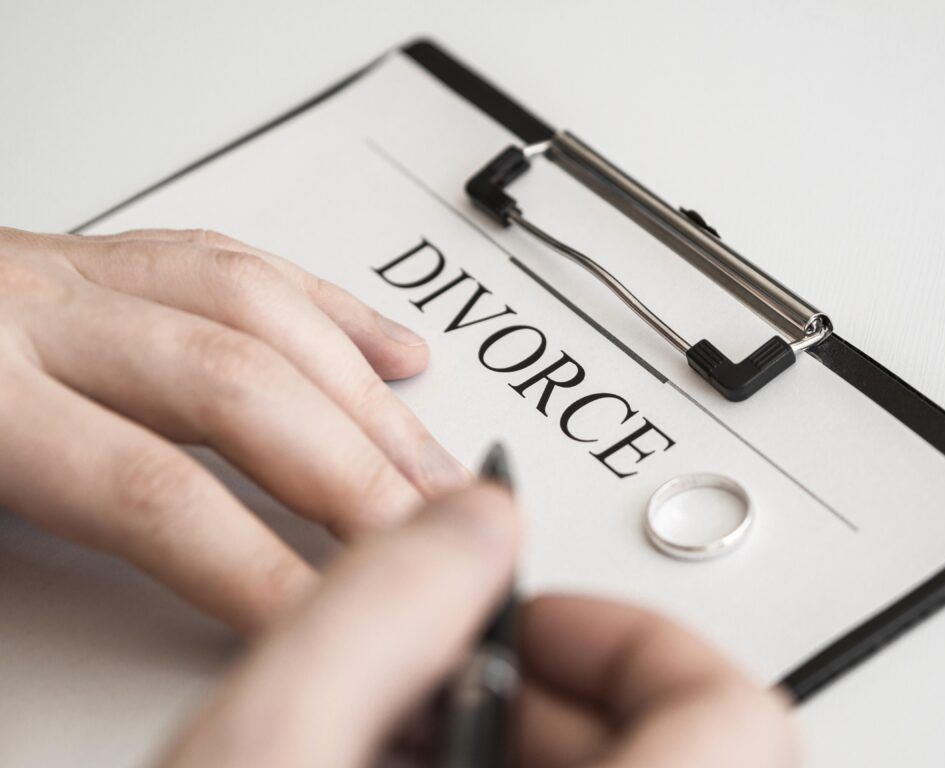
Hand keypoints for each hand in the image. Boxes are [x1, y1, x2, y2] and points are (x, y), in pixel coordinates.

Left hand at [0, 226, 469, 630]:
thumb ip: (15, 581)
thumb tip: (165, 661)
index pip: (154, 490)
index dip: (260, 567)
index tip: (334, 627)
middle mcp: (40, 312)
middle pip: (239, 388)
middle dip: (353, 476)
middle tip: (428, 549)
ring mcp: (85, 274)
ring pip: (264, 314)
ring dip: (367, 401)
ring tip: (433, 471)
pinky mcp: (113, 256)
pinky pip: (247, 265)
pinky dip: (337, 313)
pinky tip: (393, 355)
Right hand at [159, 485, 797, 767]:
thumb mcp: (262, 760)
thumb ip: (379, 610)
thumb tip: (475, 524)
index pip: (734, 717)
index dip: (629, 637)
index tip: (530, 624)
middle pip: (694, 762)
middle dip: (559, 701)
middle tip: (445, 693)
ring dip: (537, 759)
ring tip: (407, 759)